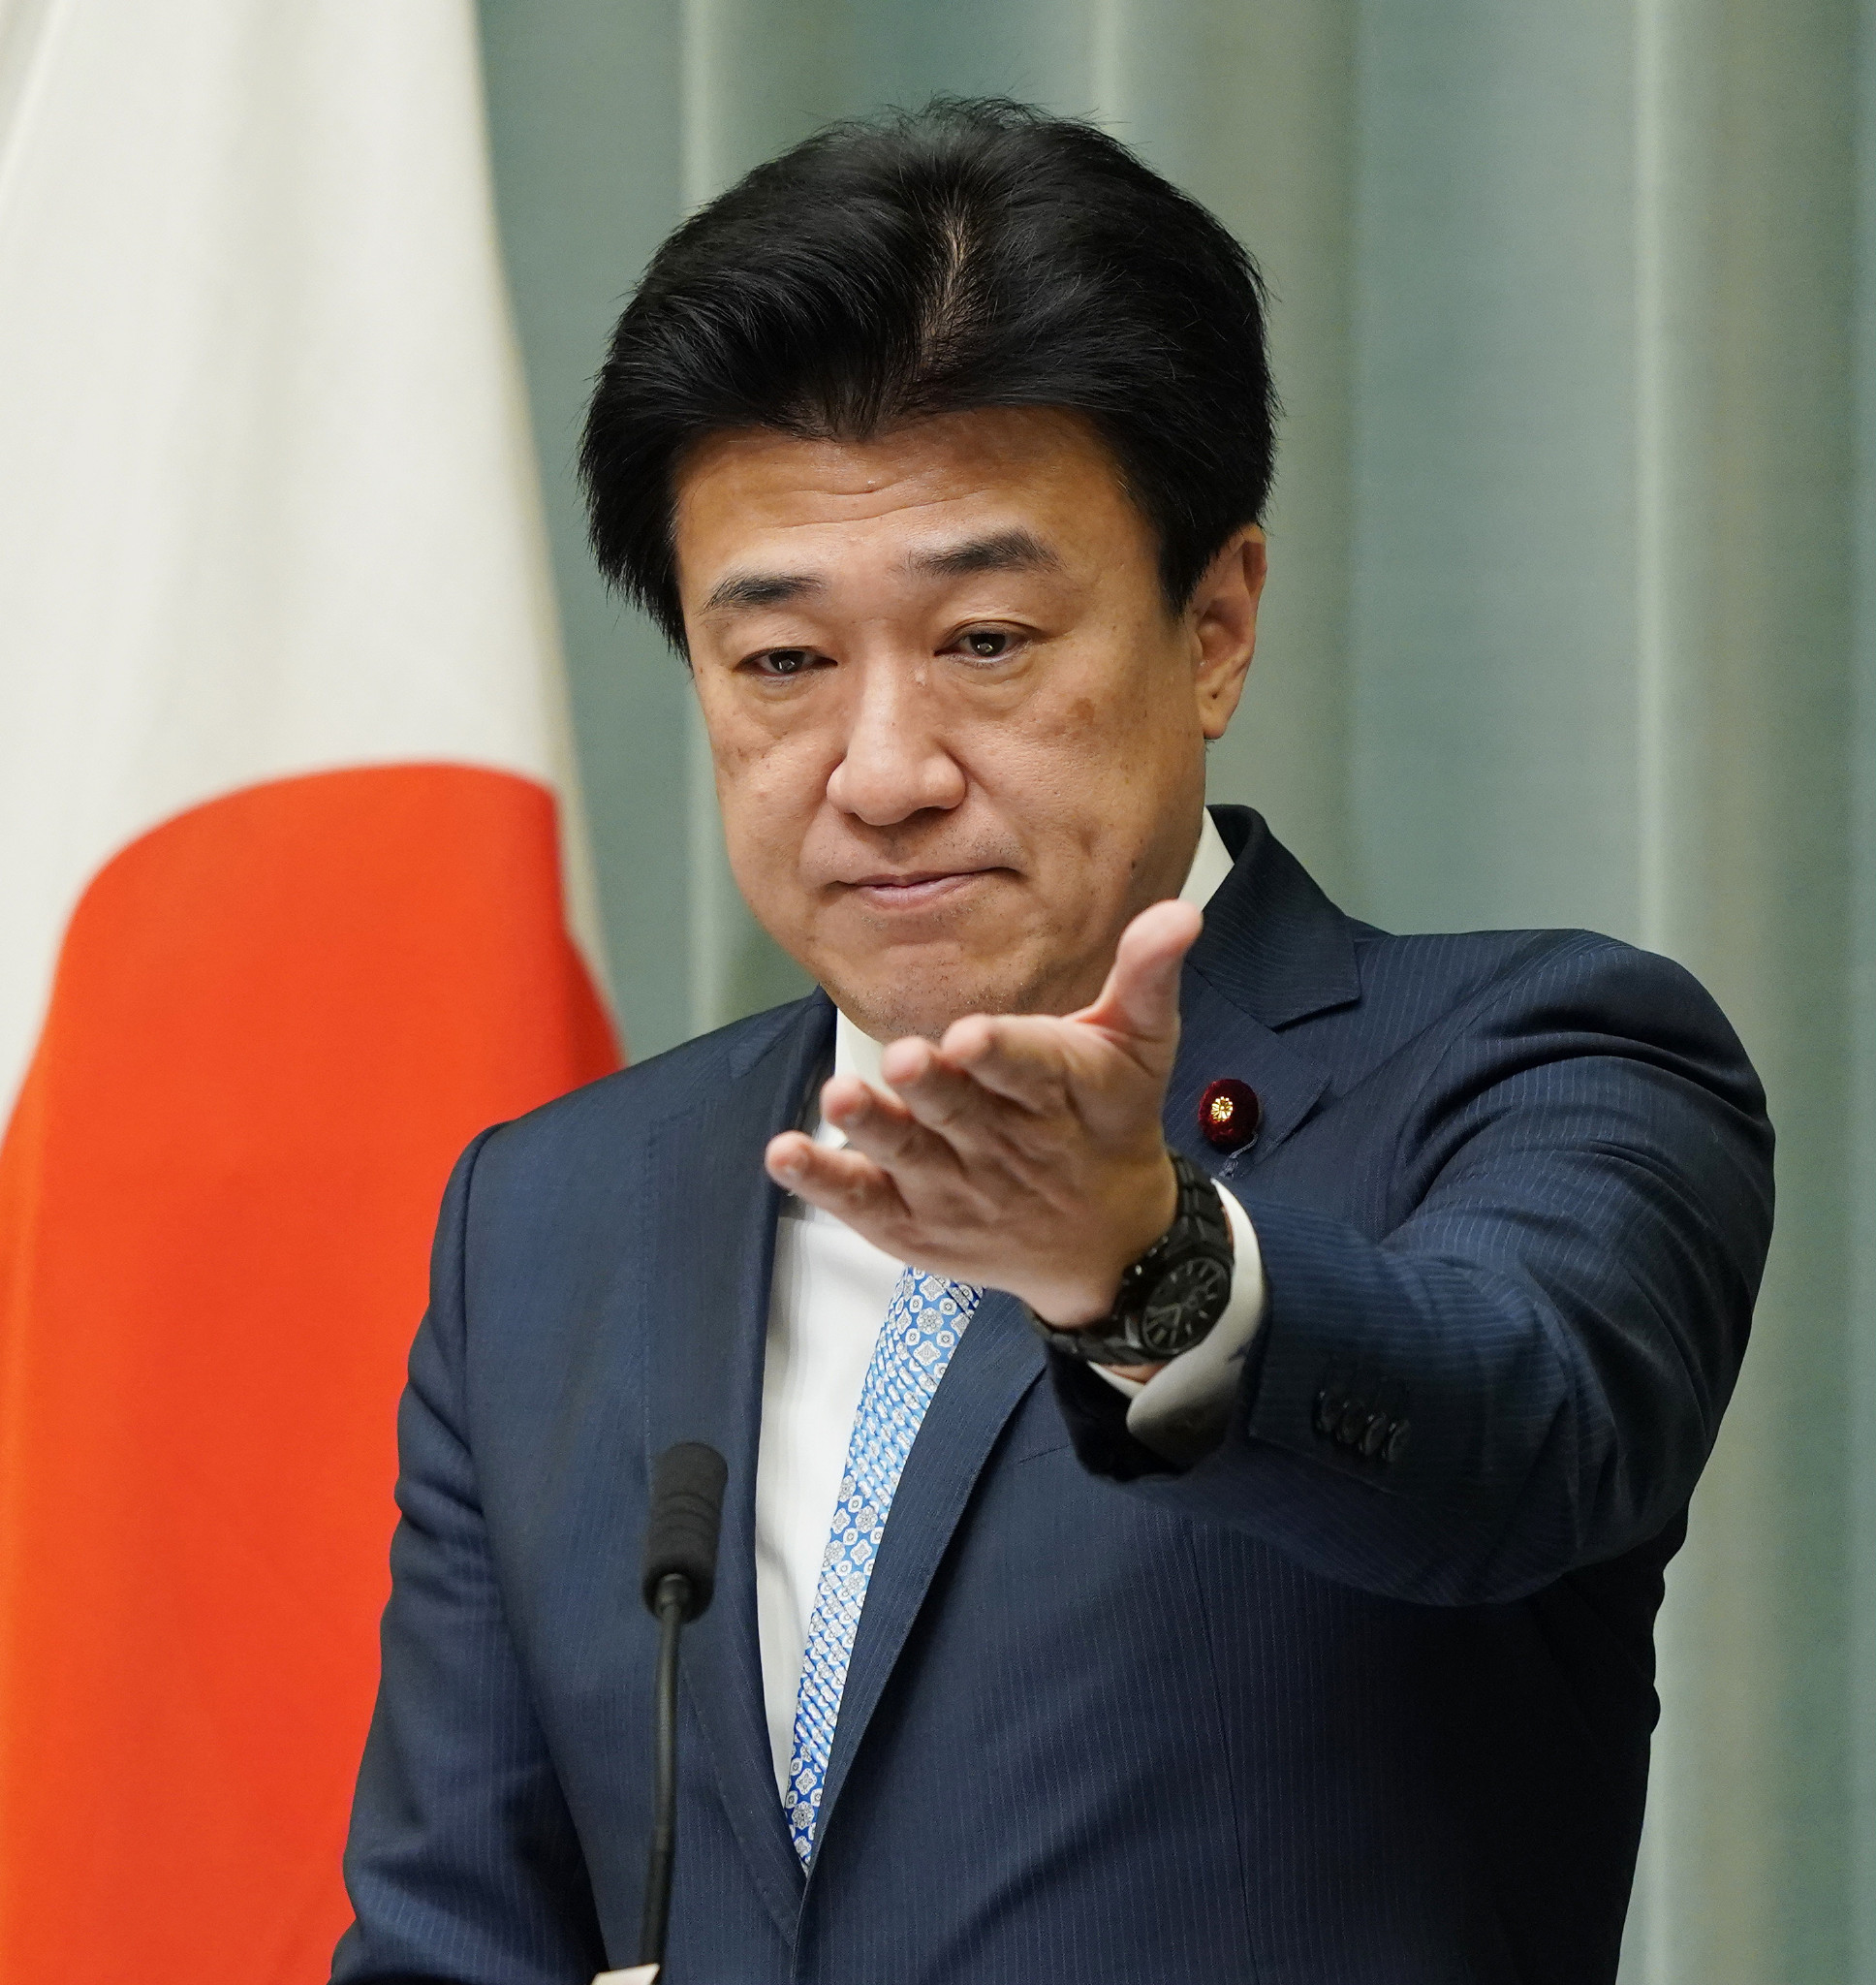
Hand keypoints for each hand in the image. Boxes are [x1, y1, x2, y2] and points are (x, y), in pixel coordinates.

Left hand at [764, 897, 1202, 1340]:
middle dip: (932, 1086)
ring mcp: (954, 1187)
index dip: (1001, 1052)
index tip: (970, 1035)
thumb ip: (1146, 975)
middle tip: (905, 1057)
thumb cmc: (1110, 1122)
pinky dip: (824, 1181)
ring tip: (841, 1097)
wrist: (1107, 1243)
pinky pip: (864, 1201)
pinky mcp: (914, 1220)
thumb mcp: (1141, 1047)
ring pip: (908, 1156)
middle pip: (960, 1111)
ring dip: (872, 1128)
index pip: (1029, 1068)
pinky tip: (785, 1154)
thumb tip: (1179, 910)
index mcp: (1056, 1092)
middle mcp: (1002, 1144)